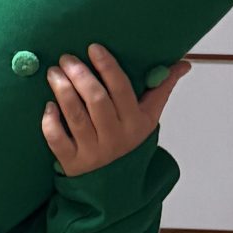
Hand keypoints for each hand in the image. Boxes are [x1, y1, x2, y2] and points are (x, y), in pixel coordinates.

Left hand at [42, 45, 188, 176]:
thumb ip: (162, 88)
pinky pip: (57, 139)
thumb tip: (184, 64)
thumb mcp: (149, 116)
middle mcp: (115, 136)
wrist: (116, 184)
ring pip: (75, 116)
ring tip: (54, 73)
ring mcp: (93, 151)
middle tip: (66, 58)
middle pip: (96, 100)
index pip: (122, 89)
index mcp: (135, 121)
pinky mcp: (72, 162)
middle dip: (80, 76)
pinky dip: (50, 121)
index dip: (107, 67)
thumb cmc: (130, 140)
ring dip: (62, 91)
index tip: (93, 48)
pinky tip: (48, 105)